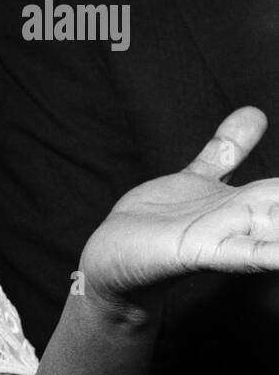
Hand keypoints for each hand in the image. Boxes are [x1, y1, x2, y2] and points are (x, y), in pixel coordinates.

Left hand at [80, 107, 278, 314]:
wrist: (112, 261)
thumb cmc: (155, 223)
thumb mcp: (197, 177)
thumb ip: (226, 151)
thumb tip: (255, 113)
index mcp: (246, 200)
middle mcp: (242, 218)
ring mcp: (223, 235)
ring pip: (278, 229)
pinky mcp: (197, 250)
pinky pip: (241, 252)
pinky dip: (270, 253)